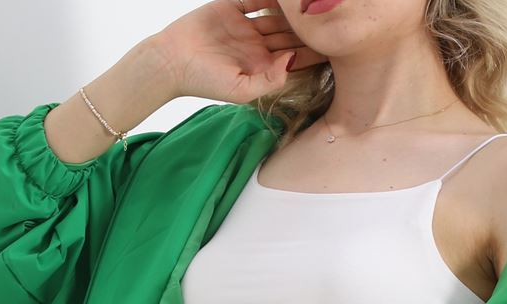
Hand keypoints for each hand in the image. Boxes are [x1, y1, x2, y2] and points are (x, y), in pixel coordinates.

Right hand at [151, 1, 329, 104]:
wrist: (172, 61)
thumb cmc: (205, 82)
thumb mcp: (242, 91)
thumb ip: (270, 81)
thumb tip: (292, 60)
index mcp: (264, 67)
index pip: (295, 56)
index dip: (314, 49)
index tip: (334, 43)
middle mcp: (259, 45)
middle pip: (290, 33)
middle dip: (309, 26)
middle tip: (327, 17)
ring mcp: (247, 25)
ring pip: (277, 14)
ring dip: (293, 10)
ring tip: (309, 4)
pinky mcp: (234, 6)